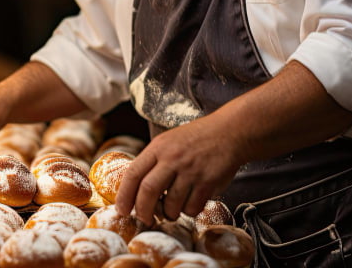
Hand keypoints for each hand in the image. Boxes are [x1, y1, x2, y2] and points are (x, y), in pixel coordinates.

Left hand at [114, 114, 242, 224]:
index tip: (121, 210)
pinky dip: (188, 211)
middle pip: (148, 191)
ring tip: (172, 209)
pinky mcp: (208, 182)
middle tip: (144, 219)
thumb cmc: (196, 140)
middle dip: (143, 211)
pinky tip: (191, 201)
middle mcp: (172, 158)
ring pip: (170, 205)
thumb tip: (134, 192)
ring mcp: (191, 171)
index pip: (133, 174)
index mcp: (158, 147)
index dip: (124, 196)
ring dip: (169, 213)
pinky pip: (191, 208)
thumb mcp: (168, 142)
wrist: (230, 132)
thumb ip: (152, 162)